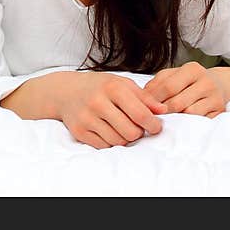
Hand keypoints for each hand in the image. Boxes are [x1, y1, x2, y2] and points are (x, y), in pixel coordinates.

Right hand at [52, 71, 167, 148]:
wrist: (66, 91)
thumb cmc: (100, 87)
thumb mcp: (122, 84)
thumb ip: (144, 97)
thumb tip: (163, 111)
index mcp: (112, 88)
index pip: (140, 113)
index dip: (153, 124)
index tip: (156, 127)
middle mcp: (97, 102)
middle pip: (130, 132)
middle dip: (138, 133)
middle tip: (137, 128)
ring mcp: (86, 118)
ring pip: (118, 141)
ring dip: (125, 138)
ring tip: (122, 128)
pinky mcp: (79, 131)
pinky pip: (104, 146)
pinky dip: (110, 141)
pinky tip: (108, 130)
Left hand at [143, 61, 228, 117]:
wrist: (220, 85)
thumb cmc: (190, 81)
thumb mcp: (173, 75)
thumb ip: (157, 83)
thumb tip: (143, 97)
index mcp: (192, 69)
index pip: (168, 86)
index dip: (154, 98)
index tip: (144, 105)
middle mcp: (206, 82)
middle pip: (177, 102)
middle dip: (162, 111)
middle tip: (153, 115)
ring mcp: (215, 98)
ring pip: (189, 114)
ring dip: (175, 118)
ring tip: (166, 118)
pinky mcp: (220, 112)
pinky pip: (199, 121)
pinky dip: (187, 123)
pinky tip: (180, 121)